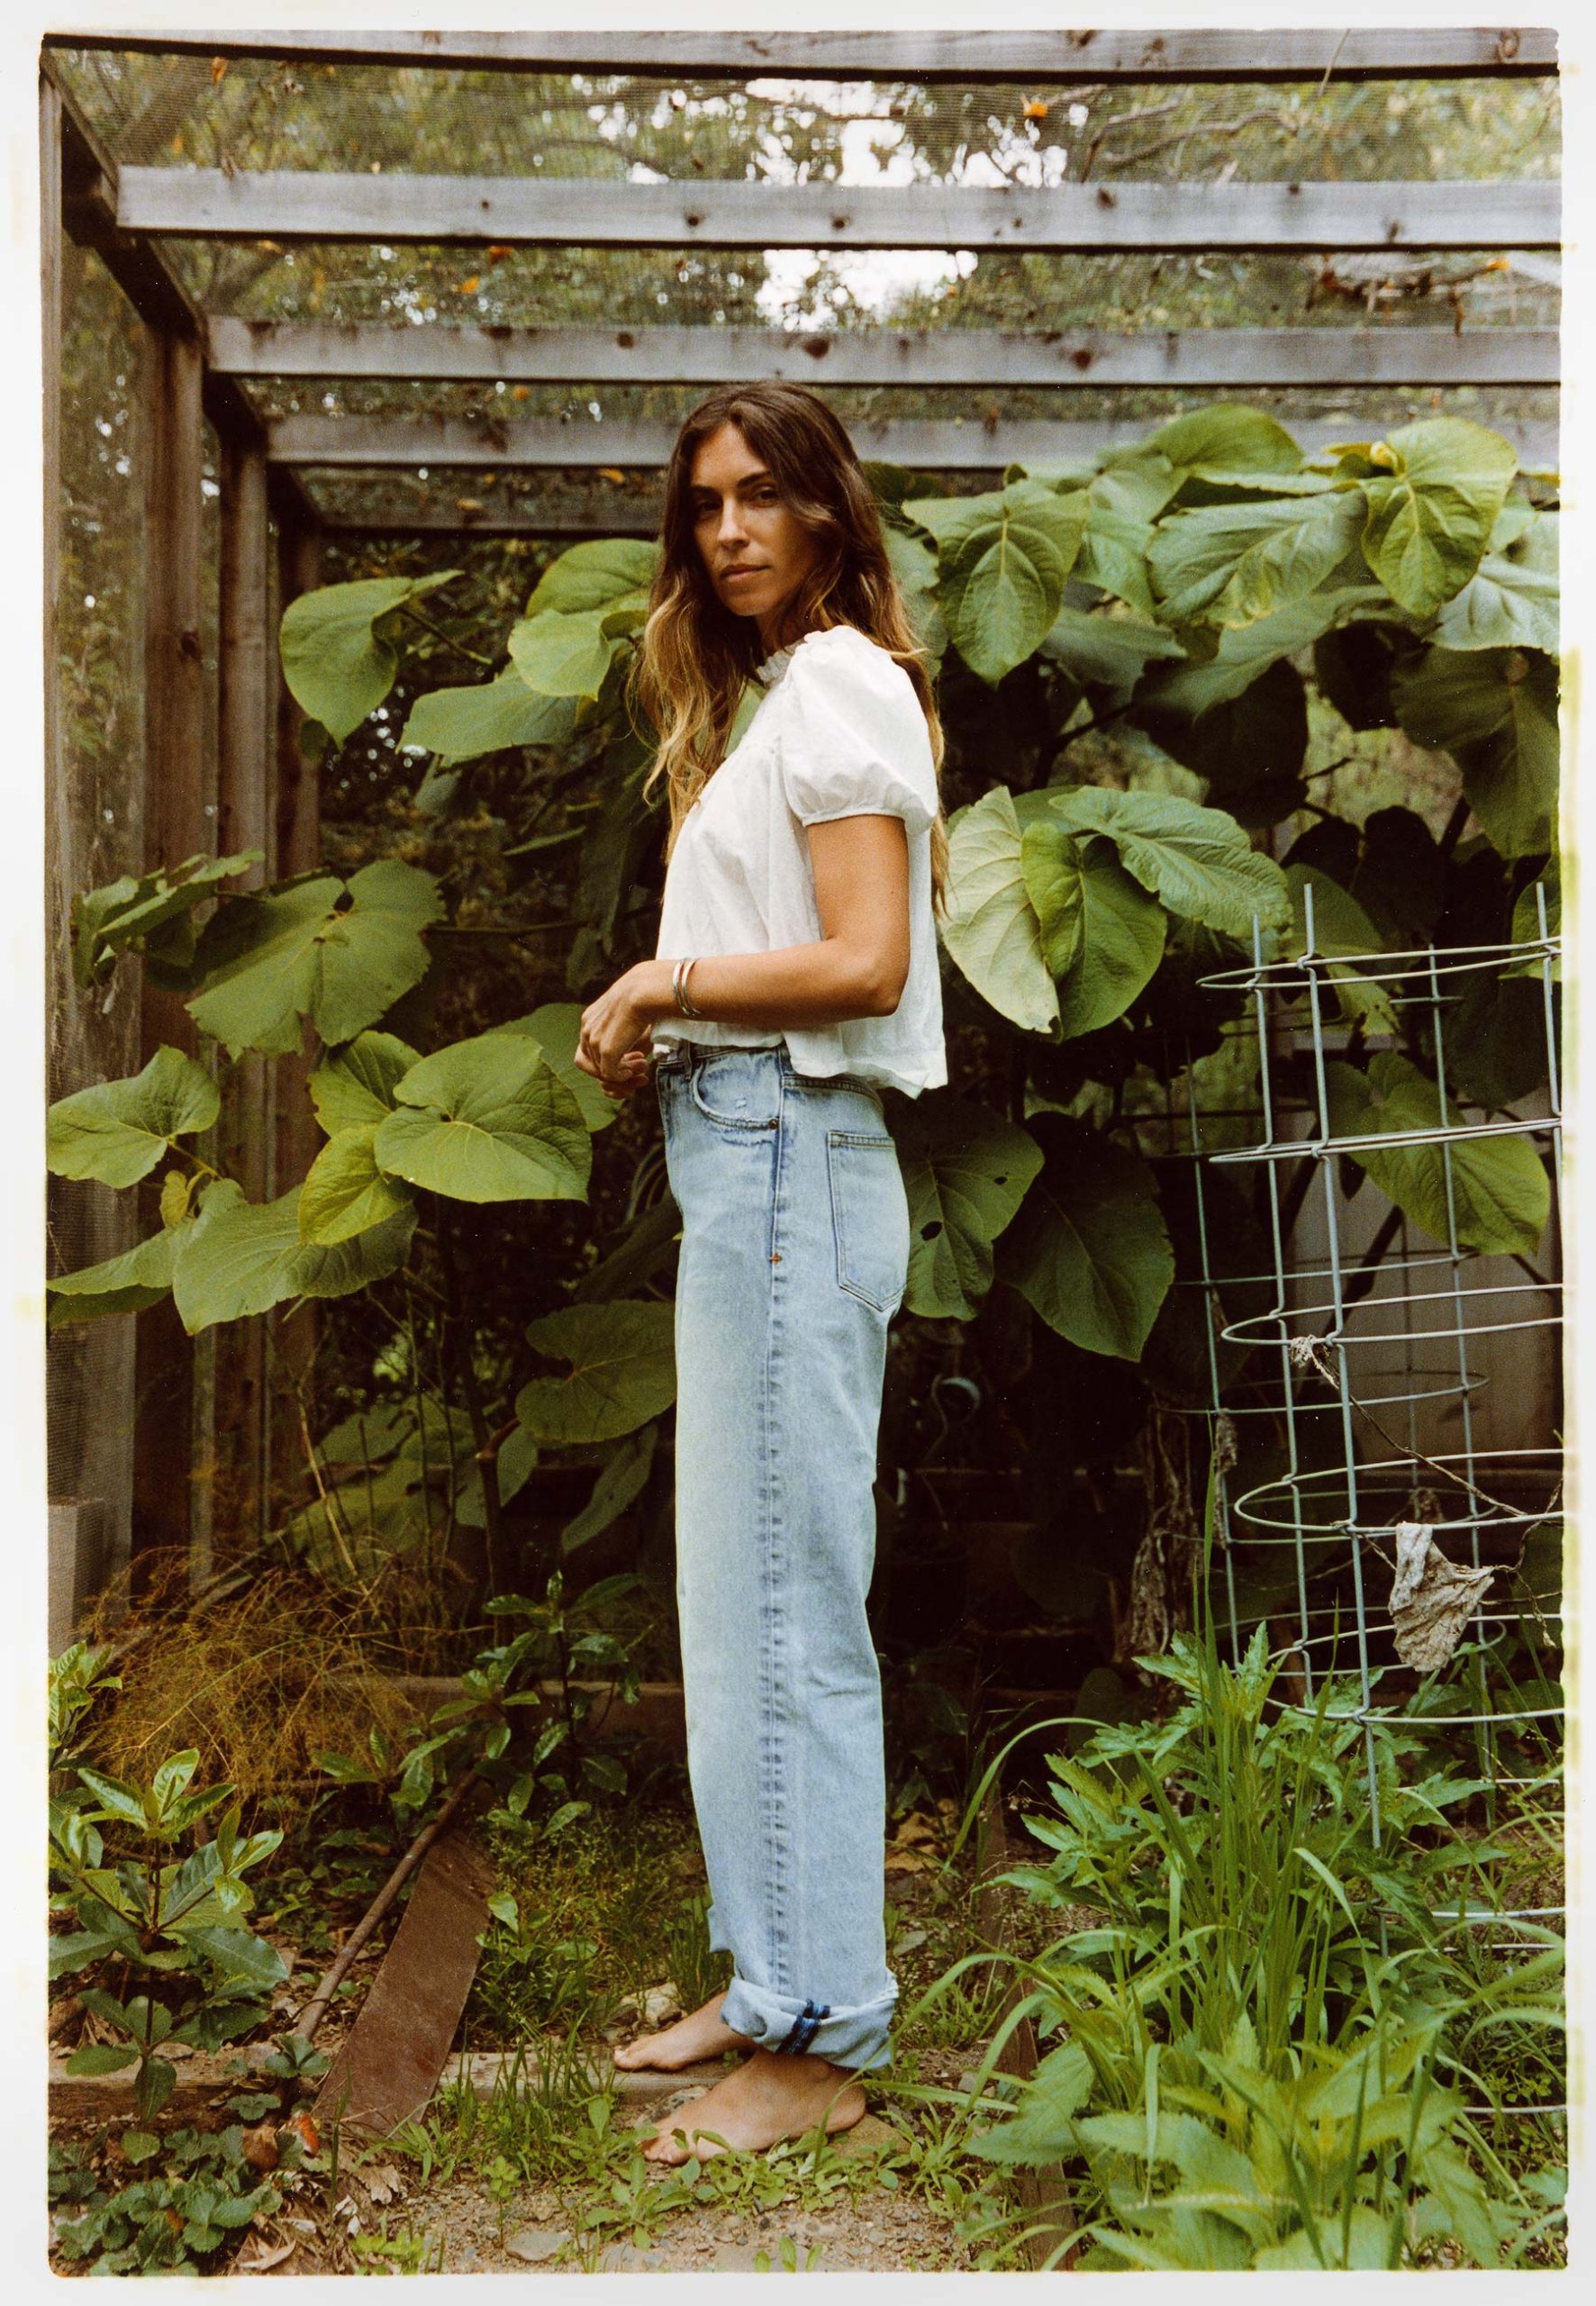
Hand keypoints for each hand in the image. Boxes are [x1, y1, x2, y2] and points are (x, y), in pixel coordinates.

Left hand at [576, 960, 672, 1100]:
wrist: (645, 990)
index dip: (608, 1055)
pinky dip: (623, 1077)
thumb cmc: (644, 996)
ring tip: (643, 1064)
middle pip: (591, 1061)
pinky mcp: (606, 1050)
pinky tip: (638, 1067)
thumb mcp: (628, 1013)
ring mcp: (594, 1040)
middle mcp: (587, 1029)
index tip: (634, 1054)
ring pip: (601, 1070)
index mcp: (590, 1018)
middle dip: (613, 1069)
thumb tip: (632, 1043)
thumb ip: (623, 1029)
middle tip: (638, 1065)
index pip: (589, 1046)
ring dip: (622, 1071)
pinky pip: (610, 1075)